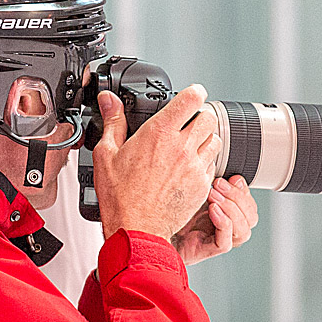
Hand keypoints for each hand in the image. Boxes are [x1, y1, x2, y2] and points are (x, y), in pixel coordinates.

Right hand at [92, 85, 221, 240]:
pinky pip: (213, 165)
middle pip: (208, 117)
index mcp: (159, 133)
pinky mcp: (202, 186)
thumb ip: (113, 122)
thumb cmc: (120, 197)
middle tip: (188, 124)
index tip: (191, 95)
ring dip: (205, 139)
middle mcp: (182, 147)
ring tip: (189, 146)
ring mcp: (194, 167)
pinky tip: (189, 168)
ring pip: (215, 140)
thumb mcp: (107, 154)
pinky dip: (205, 163)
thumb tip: (108, 99)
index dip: (194, 92)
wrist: (136, 229)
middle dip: (199, 117)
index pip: (192, 98)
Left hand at [171, 175, 258, 264]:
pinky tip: (212, 209)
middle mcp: (224, 229)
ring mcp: (216, 241)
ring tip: (212, 195)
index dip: (244, 192)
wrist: (148, 227)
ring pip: (243, 231)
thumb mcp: (193, 190)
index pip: (249, 206)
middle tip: (218, 184)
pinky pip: (225, 243)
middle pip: (251, 218)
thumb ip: (212, 183)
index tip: (232, 178)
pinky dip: (223, 224)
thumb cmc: (167, 208)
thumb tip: (230, 174)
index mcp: (224, 213)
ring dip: (231, 209)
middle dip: (239, 198)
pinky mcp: (205, 251)